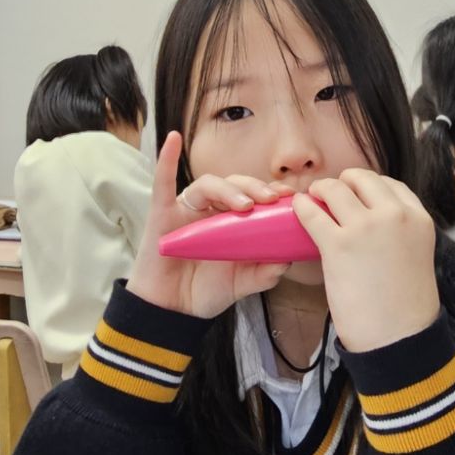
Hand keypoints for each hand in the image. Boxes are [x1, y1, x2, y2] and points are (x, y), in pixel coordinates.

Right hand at [127, 131, 293, 318]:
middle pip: (235, 184)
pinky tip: (173, 141)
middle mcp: (210, 210)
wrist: (171, 312)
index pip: (253, 196)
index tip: (292, 197)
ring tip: (246, 204)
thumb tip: (286, 260)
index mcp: (230, 221)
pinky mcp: (161, 214)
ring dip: (228, 188)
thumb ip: (264, 273)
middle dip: (256, 187)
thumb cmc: (204, 291)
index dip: (271, 192)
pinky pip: (162, 182)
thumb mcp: (242, 283)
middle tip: (274, 199)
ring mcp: (185, 210)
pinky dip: (167, 160)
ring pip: (208, 184)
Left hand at [292, 169, 439, 352]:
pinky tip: (298, 210)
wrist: (399, 337)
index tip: (356, 195)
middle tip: (330, 195)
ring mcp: (366, 227)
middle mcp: (395, 215)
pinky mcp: (339, 245)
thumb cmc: (405, 305)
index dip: (368, 186)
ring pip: (335, 189)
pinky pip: (312, 213)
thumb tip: (369, 222)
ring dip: (320, 190)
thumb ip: (399, 233)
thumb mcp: (415, 255)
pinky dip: (302, 207)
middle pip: (361, 179)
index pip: (390, 184)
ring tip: (311, 198)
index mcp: (418, 218)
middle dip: (343, 182)